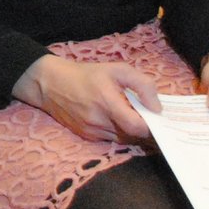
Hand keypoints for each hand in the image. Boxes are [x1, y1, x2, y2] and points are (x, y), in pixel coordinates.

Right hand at [12, 54, 158, 142]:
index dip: (150, 125)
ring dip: (130, 130)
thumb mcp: (117, 69)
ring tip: (128, 115)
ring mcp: (91, 131)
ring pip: (122, 139)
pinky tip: (114, 118)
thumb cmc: (86, 74)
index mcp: (107, 102)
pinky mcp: (86, 136)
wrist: (51, 83)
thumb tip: (157, 107)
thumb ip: (142, 84)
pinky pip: (110, 139)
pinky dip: (117, 131)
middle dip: (141, 127)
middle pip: (132, 135)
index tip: (154, 116)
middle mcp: (99, 121)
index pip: (137, 127)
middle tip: (144, 114)